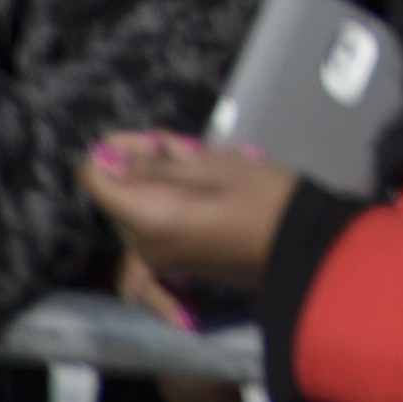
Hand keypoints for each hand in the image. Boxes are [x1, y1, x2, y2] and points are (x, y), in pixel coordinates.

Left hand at [81, 134, 298, 293]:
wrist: (306, 249)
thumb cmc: (268, 202)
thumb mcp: (219, 167)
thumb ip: (160, 164)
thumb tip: (112, 159)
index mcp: (149, 219)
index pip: (96, 179)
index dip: (114, 151)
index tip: (151, 141)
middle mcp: (144, 244)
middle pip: (122, 192)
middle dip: (147, 163)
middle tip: (189, 145)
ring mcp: (162, 256)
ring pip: (143, 205)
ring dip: (167, 179)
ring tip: (211, 161)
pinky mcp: (180, 260)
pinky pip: (160, 222)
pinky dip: (177, 198)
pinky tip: (212, 184)